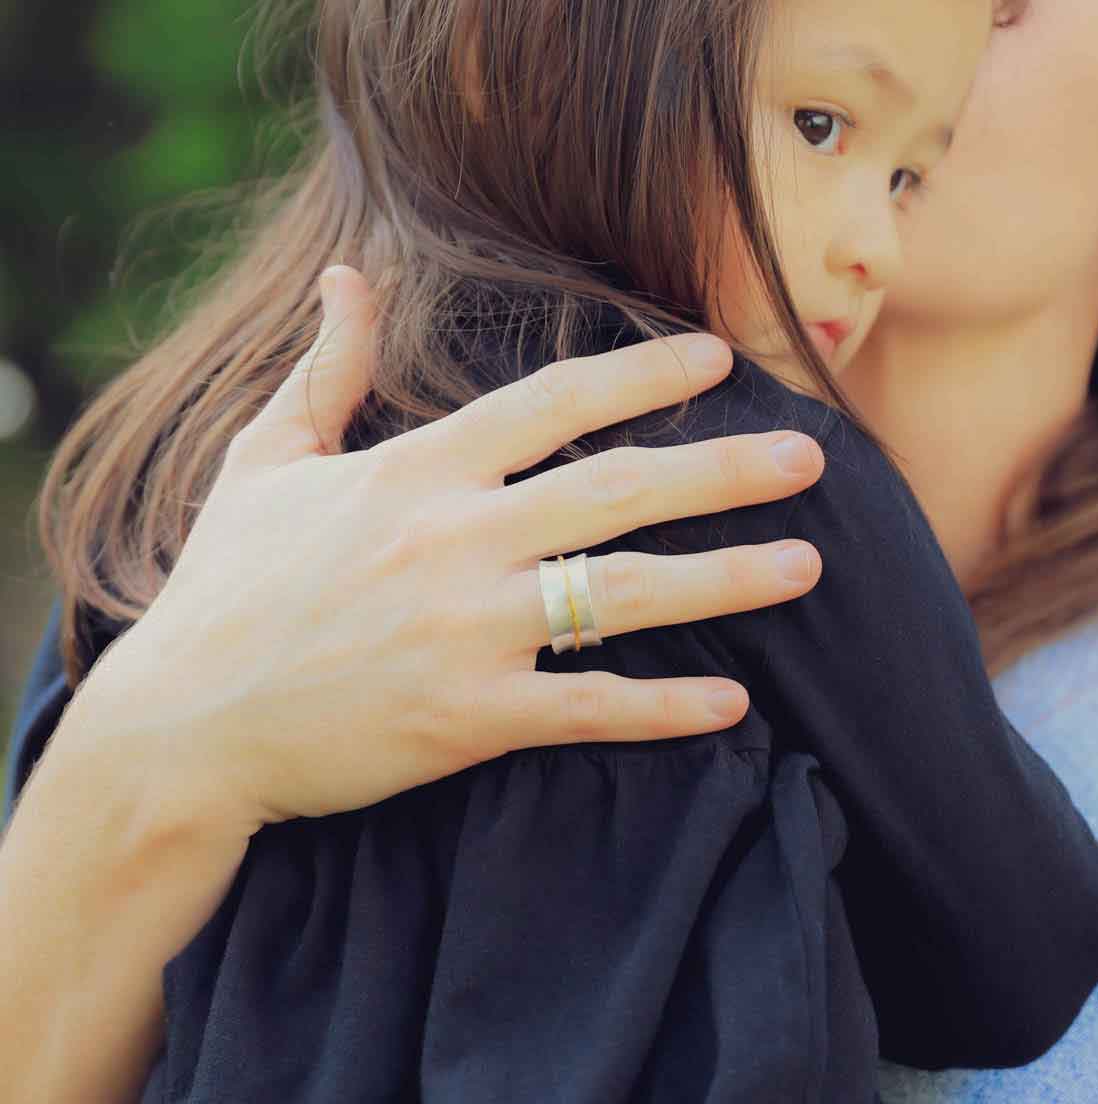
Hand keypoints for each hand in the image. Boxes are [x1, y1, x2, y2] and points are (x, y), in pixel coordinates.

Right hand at [82, 266, 823, 832]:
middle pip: (618, 489)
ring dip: (727, 580)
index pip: (552, 404)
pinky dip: (665, 708)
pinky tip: (734, 703)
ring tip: (807, 566)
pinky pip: (588, 708)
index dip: (643, 375)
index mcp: (415, 473)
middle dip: (725, 470)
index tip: (719, 360)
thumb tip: (348, 279)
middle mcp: (455, 541)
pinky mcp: (467, 719)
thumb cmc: (224, 591)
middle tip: (811, 458)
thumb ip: (323, 369)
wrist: (182, 726)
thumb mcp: (264, 462)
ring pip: (625, 594)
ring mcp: (466, 632)